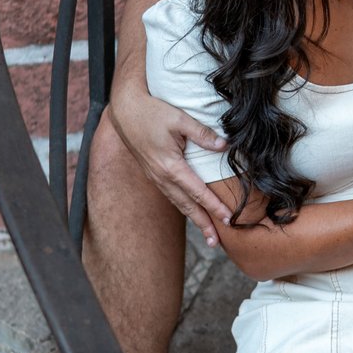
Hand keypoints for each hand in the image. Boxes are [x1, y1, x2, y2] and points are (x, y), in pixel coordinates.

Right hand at [109, 84, 231, 247]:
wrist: (125, 109)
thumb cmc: (151, 112)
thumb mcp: (179, 119)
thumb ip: (203, 134)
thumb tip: (225, 146)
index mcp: (170, 166)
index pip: (197, 192)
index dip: (214, 206)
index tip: (228, 218)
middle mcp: (161, 177)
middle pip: (187, 206)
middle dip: (203, 224)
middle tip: (216, 243)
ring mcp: (156, 177)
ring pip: (178, 203)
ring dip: (194, 219)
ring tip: (208, 235)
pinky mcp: (154, 174)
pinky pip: (172, 195)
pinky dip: (184, 207)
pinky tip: (192, 212)